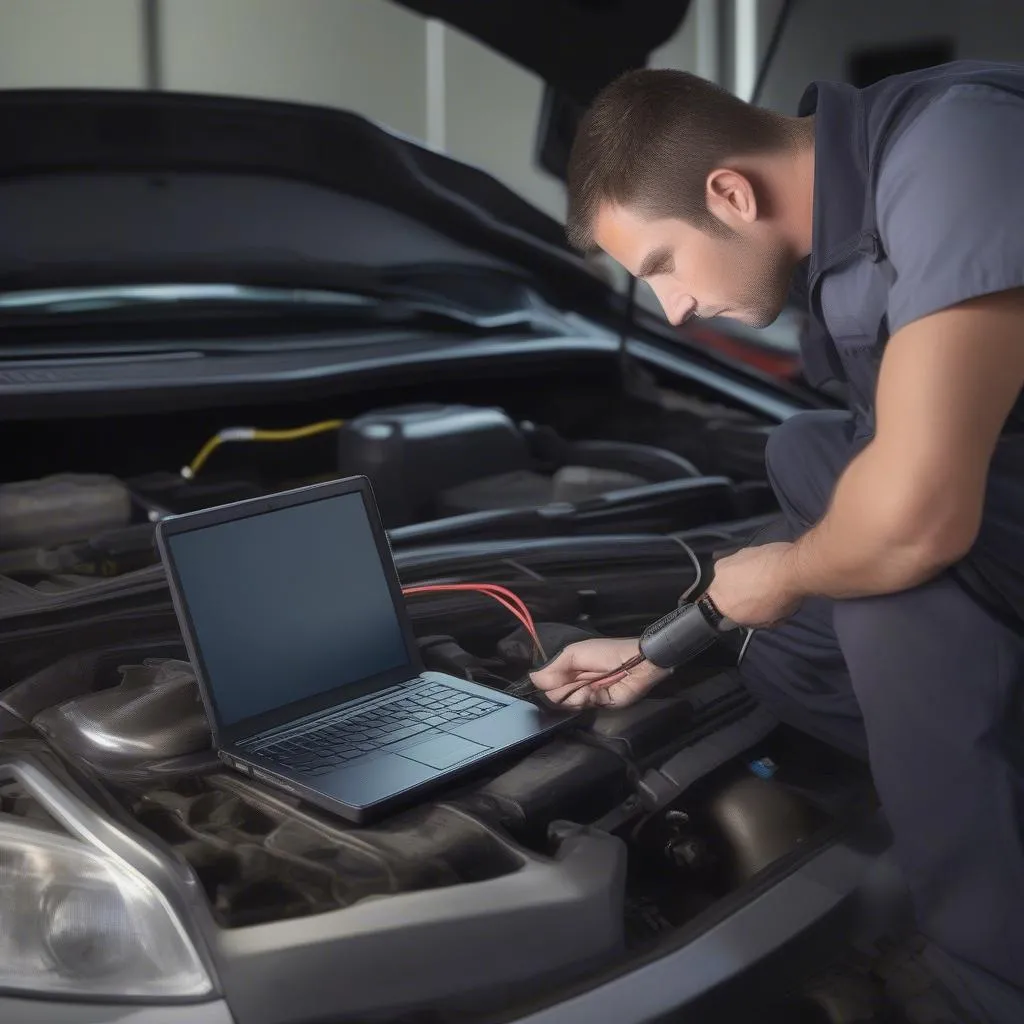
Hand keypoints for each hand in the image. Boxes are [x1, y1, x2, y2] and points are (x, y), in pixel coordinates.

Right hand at [529, 637, 669, 708]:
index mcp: (568, 669)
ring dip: (574, 694)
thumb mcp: (574, 653)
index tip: (548, 681)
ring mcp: (586, 696)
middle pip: (554, 696)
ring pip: (566, 704)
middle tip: (574, 680)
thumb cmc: (605, 652)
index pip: (547, 682)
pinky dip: (586, 699)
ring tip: (587, 685)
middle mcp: (575, 683)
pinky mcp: (599, 705)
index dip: (546, 683)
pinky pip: (582, 708)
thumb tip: (531, 678)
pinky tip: (593, 692)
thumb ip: (553, 667)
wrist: (634, 662)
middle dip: (561, 689)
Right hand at [707, 542, 802, 627]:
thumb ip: (751, 619)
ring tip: (761, 579)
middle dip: (733, 592)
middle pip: (721, 590)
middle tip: (753, 595)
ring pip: (730, 573)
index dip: (730, 612)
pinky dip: (750, 565)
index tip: (743, 612)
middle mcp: (717, 581)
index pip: (717, 612)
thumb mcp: (767, 621)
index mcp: (720, 603)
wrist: (791, 568)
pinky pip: (741, 561)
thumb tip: (750, 617)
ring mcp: (727, 562)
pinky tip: (765, 567)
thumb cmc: (779, 600)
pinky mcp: (740, 549)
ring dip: (740, 577)